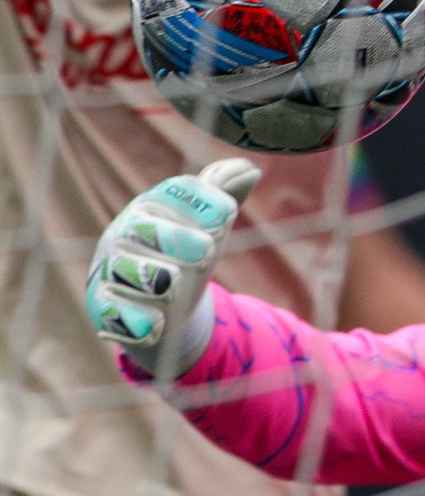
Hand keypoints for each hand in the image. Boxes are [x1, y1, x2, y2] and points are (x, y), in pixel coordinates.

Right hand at [86, 158, 260, 376]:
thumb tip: (249, 169)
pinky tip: (154, 325)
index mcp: (154, 208)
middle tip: (207, 251)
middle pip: (141, 228)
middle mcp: (127, 235)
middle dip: (173, 236)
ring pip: (122, 269)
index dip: (200, 202)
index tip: (228, 213)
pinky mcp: (105, 308)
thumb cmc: (183, 254)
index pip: (172, 195)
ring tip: (171, 284)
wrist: (159, 304)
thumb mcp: (206, 228)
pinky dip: (132, 319)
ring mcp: (112, 271)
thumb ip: (223, 198)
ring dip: (149, 276)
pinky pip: (111, 311)